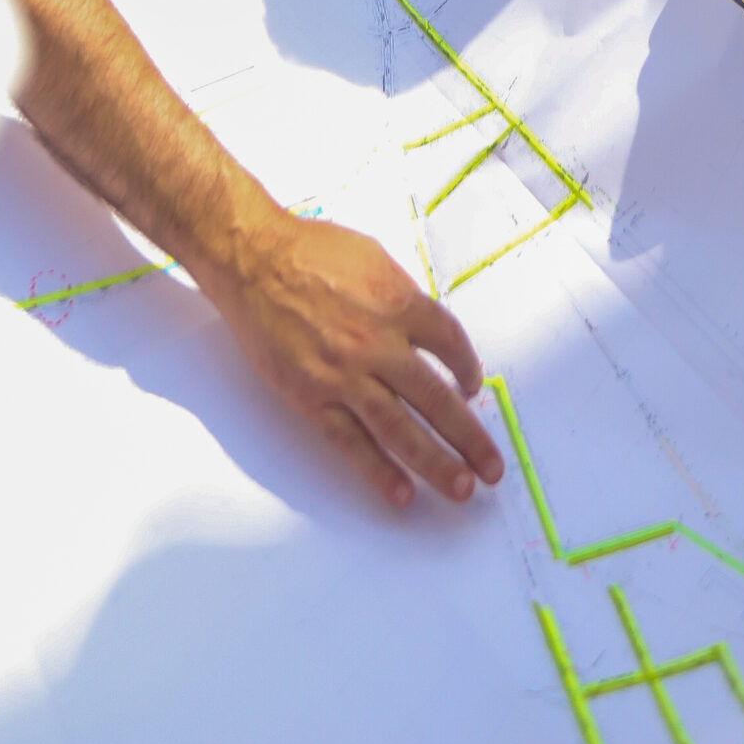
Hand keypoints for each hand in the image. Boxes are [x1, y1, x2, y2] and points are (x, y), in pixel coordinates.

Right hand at [203, 209, 505, 505]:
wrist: (253, 259)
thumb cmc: (309, 250)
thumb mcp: (372, 258)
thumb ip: (401, 298)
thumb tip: (426, 332)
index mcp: (398, 303)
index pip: (450, 345)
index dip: (469, 370)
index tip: (474, 388)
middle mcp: (379, 344)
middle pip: (436, 399)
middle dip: (469, 437)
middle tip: (491, 467)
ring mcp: (345, 375)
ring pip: (400, 430)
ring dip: (435, 464)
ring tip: (461, 488)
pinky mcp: (312, 397)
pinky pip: (351, 442)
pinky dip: (378, 471)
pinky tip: (401, 493)